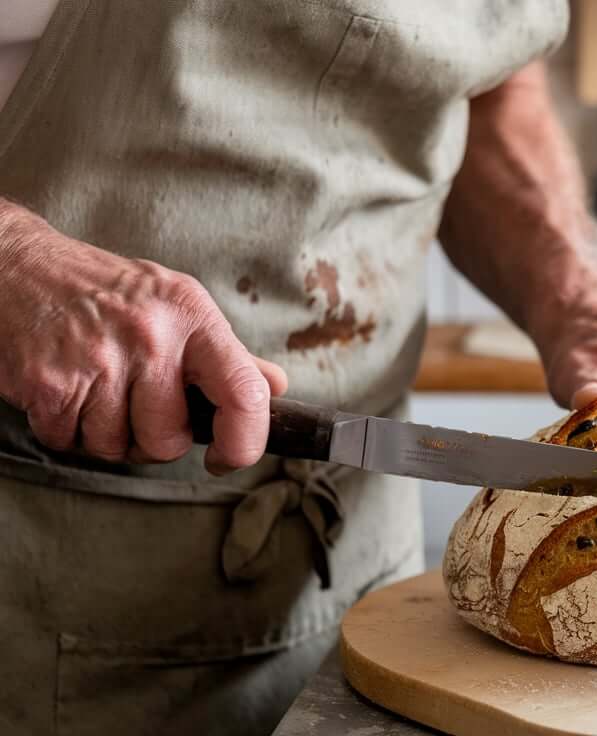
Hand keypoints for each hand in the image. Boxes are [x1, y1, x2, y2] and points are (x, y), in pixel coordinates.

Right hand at [0, 200, 286, 473]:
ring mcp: (98, 361)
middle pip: (168, 439)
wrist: (17, 267)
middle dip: (151, 437)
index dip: (245, 441)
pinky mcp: (50, 384)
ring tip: (97, 391)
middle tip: (134, 403)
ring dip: (104, 434)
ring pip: (117, 448)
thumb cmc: (104, 291)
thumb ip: (226, 354)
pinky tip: (66, 392)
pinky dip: (65, 429)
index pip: (244, 393)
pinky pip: (69, 442)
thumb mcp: (176, 304)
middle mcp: (151, 337)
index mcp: (192, 317)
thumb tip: (275, 387)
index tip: (227, 456)